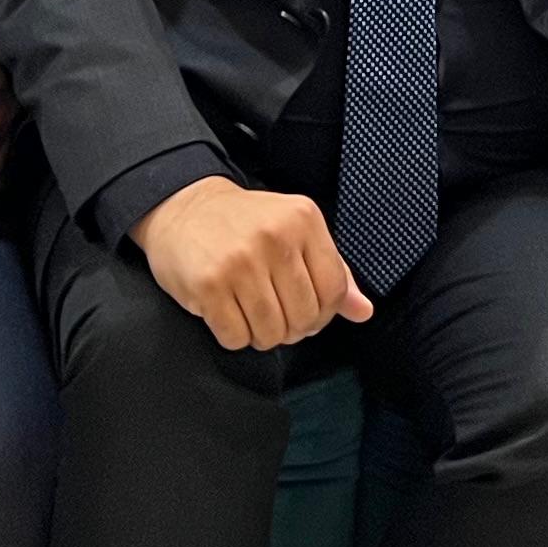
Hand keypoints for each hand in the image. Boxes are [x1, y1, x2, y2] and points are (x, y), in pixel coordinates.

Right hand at [134, 180, 369, 350]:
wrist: (184, 208)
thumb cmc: (244, 225)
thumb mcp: (295, 232)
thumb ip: (333, 271)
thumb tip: (364, 312)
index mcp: (303, 219)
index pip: (334, 290)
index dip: (323, 313)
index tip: (305, 310)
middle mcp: (275, 237)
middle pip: (303, 317)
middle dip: (291, 328)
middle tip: (273, 312)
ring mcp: (240, 261)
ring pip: (271, 333)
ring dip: (261, 334)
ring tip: (250, 312)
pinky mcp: (209, 284)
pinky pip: (236, 338)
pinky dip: (234, 336)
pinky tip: (227, 312)